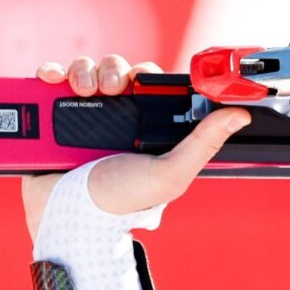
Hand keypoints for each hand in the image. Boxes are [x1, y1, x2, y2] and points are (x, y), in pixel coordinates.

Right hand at [21, 54, 253, 238]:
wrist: (69, 220)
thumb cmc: (122, 204)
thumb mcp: (170, 173)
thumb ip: (203, 143)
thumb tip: (240, 115)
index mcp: (143, 127)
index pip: (148, 84)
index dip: (144, 74)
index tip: (140, 80)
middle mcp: (113, 119)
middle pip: (114, 71)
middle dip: (113, 69)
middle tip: (112, 87)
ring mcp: (80, 117)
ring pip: (83, 70)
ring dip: (83, 69)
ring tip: (82, 89)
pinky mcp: (49, 117)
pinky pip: (50, 82)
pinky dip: (50, 73)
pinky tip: (54, 79)